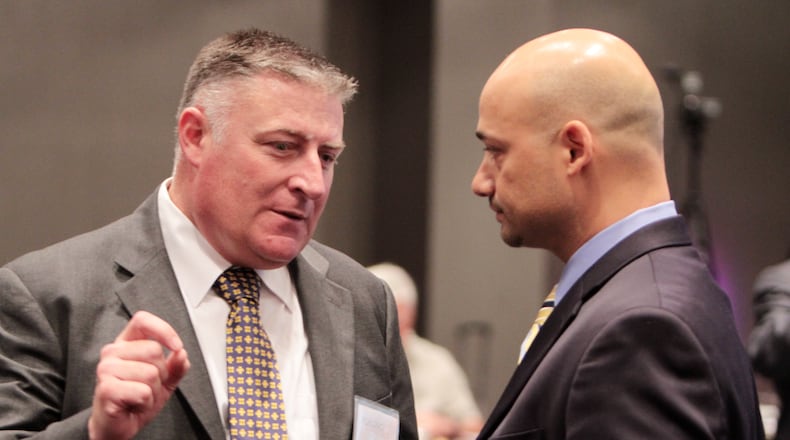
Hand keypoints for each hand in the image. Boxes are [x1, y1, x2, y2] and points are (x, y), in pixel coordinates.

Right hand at [88, 311, 189, 439]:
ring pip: (150, 373)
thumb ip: (176, 365)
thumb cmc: (136, 399)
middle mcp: (113, 352)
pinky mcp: (106, 389)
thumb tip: (181, 354)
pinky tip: (134, 405)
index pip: (142, 321)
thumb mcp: (165, 380)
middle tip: (148, 386)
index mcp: (126, 344)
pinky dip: (145, 403)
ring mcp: (106, 369)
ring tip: (140, 397)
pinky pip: (142, 391)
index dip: (163, 330)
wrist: (118, 426)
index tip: (176, 346)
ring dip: (153, 391)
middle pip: (154, 350)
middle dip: (161, 373)